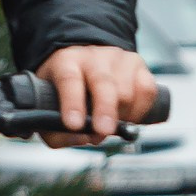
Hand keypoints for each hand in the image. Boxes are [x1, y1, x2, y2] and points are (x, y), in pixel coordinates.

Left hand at [37, 42, 157, 145]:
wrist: (83, 64)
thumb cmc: (63, 90)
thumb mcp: (47, 108)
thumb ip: (58, 132)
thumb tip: (83, 138)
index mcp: (65, 62)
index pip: (68, 79)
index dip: (72, 103)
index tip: (73, 125)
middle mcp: (92, 56)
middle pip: (103, 83)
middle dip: (104, 111)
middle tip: (102, 132)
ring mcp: (117, 58)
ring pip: (127, 90)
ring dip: (121, 117)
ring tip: (109, 128)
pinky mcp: (138, 64)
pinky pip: (147, 90)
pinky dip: (141, 110)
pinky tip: (129, 118)